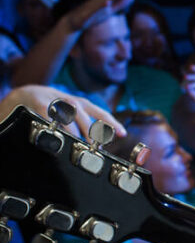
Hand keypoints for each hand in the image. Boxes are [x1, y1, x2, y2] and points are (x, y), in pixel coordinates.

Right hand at [0, 85, 126, 140]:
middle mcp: (71, 102)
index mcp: (81, 104)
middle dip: (91, 132)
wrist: (23, 95)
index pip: (101, 113)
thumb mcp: (70, 113)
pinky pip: (49, 116)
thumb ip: (84, 125)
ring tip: (77, 144)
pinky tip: (56, 135)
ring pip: (69, 116)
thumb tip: (99, 143)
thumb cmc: (51, 108)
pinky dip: (54, 126)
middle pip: (85, 116)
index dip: (112, 123)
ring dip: (74, 131)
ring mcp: (55, 101)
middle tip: (94, 147)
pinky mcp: (39, 104)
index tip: (122, 134)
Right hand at [65, 0, 136, 32]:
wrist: (73, 22)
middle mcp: (99, 1)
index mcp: (104, 1)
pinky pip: (94, 9)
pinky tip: (107, 2)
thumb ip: (120, 4)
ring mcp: (92, 7)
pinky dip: (101, 5)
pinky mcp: (86, 14)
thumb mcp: (108, 11)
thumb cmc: (92, 15)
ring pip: (104, 0)